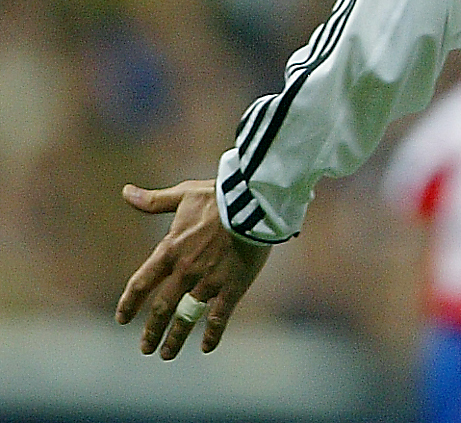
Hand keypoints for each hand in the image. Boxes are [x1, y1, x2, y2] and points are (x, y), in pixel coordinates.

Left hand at [115, 179, 270, 358]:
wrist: (253, 204)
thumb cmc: (218, 196)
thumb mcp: (183, 195)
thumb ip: (154, 201)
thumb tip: (125, 192)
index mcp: (170, 250)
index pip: (141, 283)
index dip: (129, 303)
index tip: (122, 318)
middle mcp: (185, 271)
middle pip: (162, 308)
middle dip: (152, 330)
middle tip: (146, 347)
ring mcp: (208, 281)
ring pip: (186, 317)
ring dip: (175, 338)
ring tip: (167, 354)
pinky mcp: (232, 286)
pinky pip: (219, 316)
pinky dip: (212, 334)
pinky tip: (207, 348)